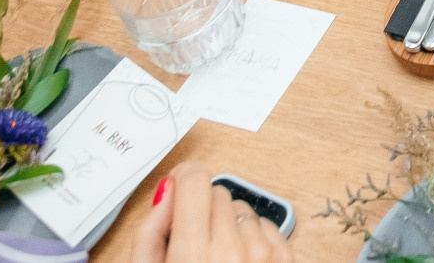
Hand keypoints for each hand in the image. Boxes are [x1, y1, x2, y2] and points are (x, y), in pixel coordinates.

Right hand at [131, 163, 292, 262]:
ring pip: (242, 208)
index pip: (194, 180)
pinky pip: (267, 225)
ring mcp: (262, 254)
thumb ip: (149, 235)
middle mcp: (231, 249)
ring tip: (216, 257)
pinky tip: (239, 260)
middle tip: (193, 240)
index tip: (178, 187)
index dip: (183, 178)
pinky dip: (252, 237)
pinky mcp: (284, 258)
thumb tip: (166, 192)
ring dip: (228, 225)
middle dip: (202, 209)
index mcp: (192, 253)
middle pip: (218, 192)